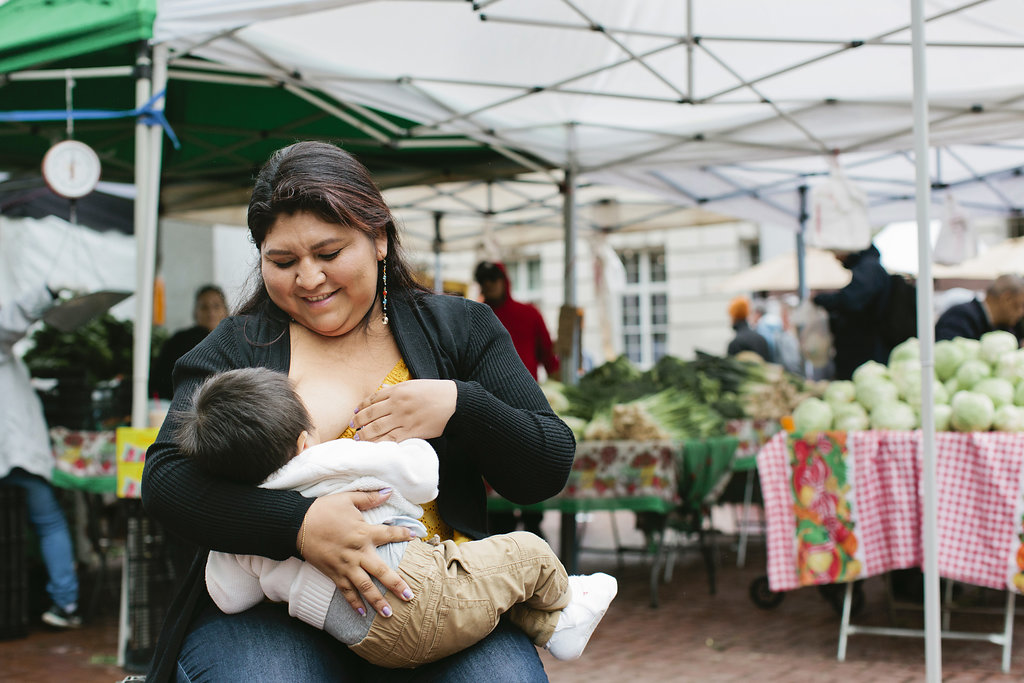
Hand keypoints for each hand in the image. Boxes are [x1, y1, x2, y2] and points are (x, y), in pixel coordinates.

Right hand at [298, 491, 416, 616]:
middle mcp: (358, 552)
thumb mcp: (348, 498)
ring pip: (364, 586)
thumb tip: (388, 491)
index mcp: (364, 532)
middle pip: (381, 571)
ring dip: (377, 601)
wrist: (297, 524)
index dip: (403, 534)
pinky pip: (345, 591)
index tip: (416, 537)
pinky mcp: (333, 573)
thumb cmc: (323, 509)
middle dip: (396, 585)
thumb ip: (370, 498)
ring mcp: (345, 565)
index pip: (389, 534)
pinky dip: (353, 603)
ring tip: (389, 614)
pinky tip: (361, 613)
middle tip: (409, 596)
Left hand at [350, 379, 456, 441]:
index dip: (361, 407)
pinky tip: (373, 446)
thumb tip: (383, 391)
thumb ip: (397, 389)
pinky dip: (380, 444)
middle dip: (359, 422)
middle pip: (371, 415)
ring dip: (365, 435)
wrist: (455, 403)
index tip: (355, 413)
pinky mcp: (412, 432)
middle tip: (353, 427)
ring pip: (377, 429)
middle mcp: (398, 404)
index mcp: (398, 390)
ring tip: (358, 439)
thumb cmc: (436, 392)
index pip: (372, 399)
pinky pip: (391, 439)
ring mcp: (404, 419)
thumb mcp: (414, 385)